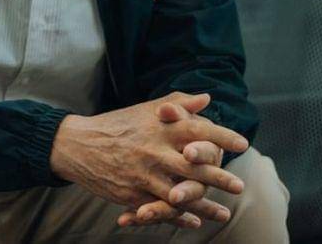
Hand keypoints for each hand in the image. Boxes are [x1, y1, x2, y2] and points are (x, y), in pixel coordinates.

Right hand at [49, 92, 247, 229]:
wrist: (79, 145)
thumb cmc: (118, 124)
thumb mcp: (146, 109)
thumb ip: (178, 103)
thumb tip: (206, 99)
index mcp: (159, 127)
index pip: (196, 129)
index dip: (221, 136)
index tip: (242, 143)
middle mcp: (153, 150)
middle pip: (192, 165)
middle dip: (218, 177)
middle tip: (239, 186)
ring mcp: (143, 174)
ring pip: (179, 193)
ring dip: (204, 205)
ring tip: (224, 214)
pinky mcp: (133, 194)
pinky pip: (161, 208)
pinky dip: (179, 217)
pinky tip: (194, 222)